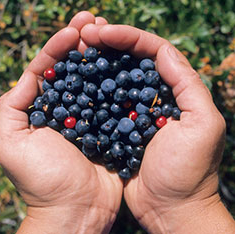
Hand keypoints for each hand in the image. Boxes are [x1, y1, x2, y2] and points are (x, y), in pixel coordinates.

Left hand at [0, 12, 121, 233]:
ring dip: (102, 54)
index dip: (59, 46)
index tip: (74, 29)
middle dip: (82, 42)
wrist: (76, 210)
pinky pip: (115, 98)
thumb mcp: (12, 144)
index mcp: (45, 108)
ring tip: (109, 31)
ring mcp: (93, 116)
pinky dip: (120, 80)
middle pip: (75, 68)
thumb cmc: (43, 181)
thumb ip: (13, 107)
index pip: (50, 68)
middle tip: (93, 19)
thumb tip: (32, 75)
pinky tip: (126, 62)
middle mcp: (69, 108)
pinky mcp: (112, 126)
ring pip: (96, 78)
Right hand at [81, 24, 234, 232]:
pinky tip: (76, 81)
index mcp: (174, 92)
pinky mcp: (118, 128)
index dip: (128, 37)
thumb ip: (188, 86)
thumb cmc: (189, 172)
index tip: (103, 32)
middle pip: (131, 60)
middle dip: (109, 42)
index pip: (152, 52)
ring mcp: (133, 112)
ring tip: (77, 47)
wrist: (170, 208)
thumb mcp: (203, 126)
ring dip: (97, 62)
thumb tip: (164, 52)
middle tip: (85, 32)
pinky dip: (91, 91)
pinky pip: (103, 103)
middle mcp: (153, 97)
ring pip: (114, 78)